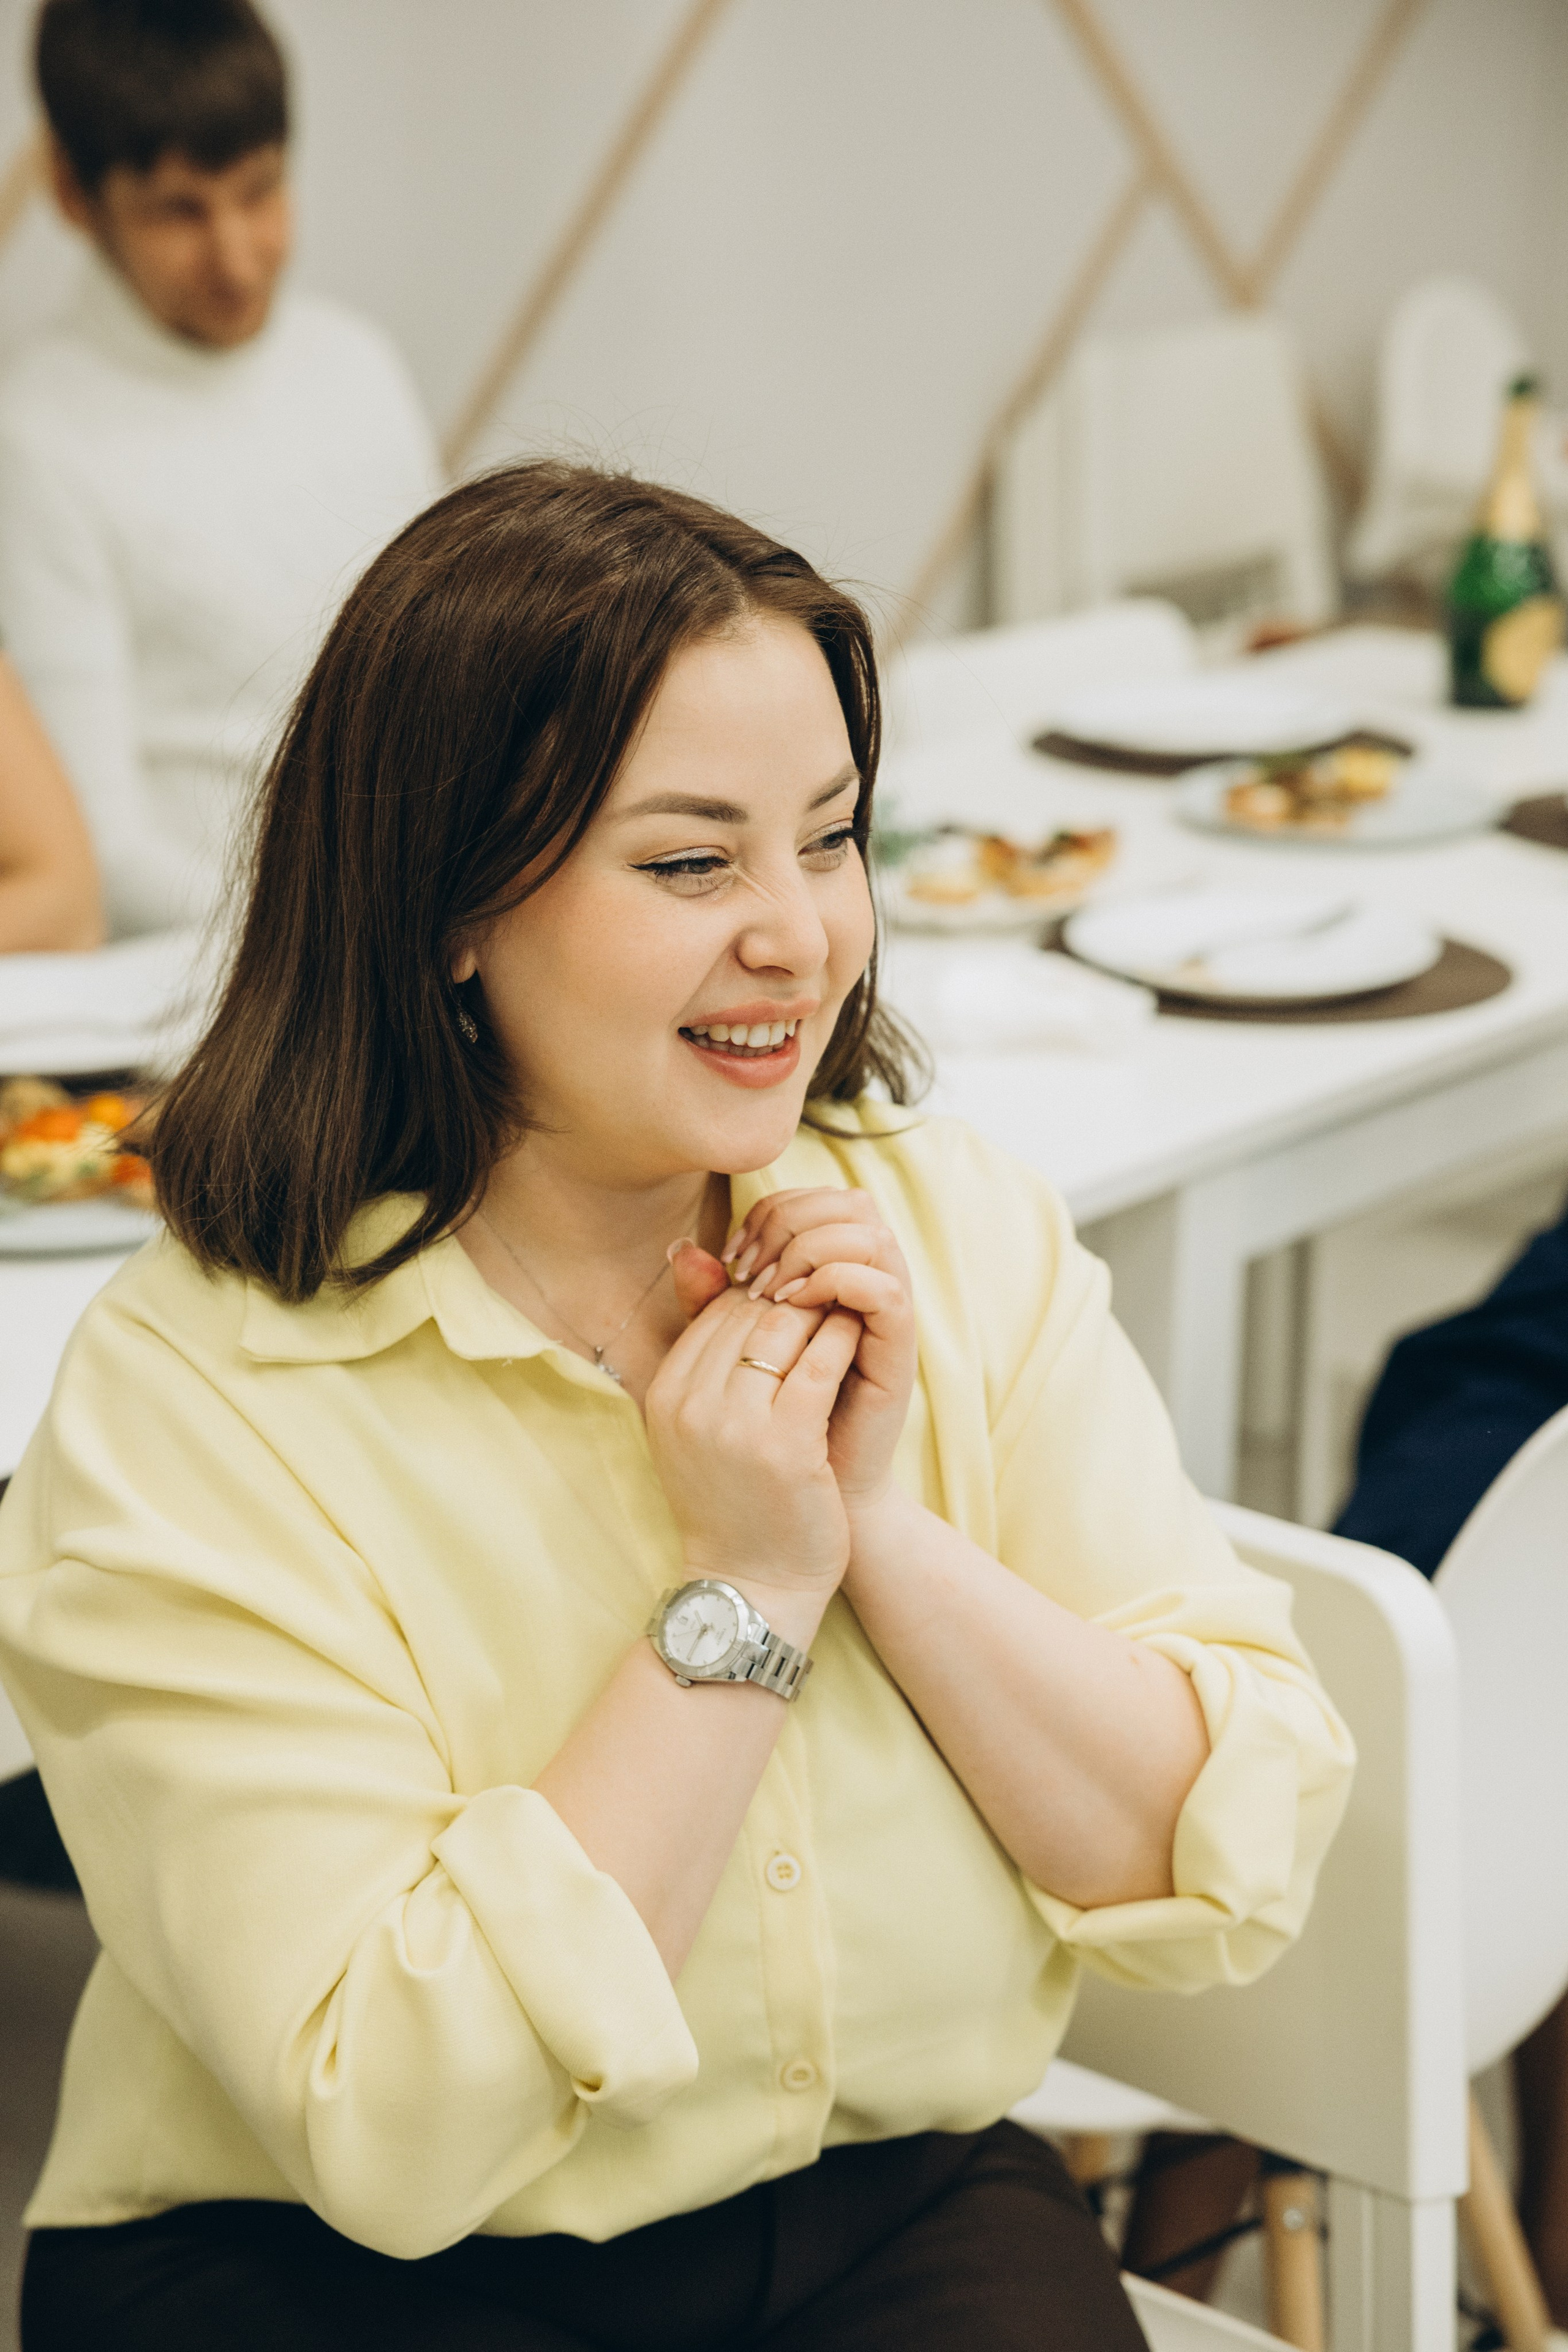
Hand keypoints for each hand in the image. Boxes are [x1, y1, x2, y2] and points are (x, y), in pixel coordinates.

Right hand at [645, 1274, 863, 1610]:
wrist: (750, 1587)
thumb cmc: (732, 1502)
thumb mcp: (699, 1424)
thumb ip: (702, 1346)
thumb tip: (690, 1250)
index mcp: (665, 1394)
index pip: (717, 1312)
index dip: (763, 1296)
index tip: (800, 1296)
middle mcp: (691, 1404)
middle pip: (750, 1311)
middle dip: (794, 1295)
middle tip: (832, 1287)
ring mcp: (735, 1425)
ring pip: (783, 1326)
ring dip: (820, 1309)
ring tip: (848, 1305)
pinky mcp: (784, 1444)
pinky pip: (819, 1363)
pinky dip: (841, 1339)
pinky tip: (860, 1336)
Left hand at [720, 1188, 915, 1513]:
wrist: (804, 1503)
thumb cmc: (764, 1428)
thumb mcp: (730, 1354)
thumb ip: (711, 1306)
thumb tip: (680, 1250)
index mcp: (828, 1276)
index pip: (812, 1202)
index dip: (768, 1213)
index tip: (729, 1256)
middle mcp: (863, 1284)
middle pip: (845, 1203)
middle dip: (788, 1223)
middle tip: (747, 1267)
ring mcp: (885, 1314)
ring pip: (870, 1232)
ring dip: (811, 1247)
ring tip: (769, 1288)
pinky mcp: (898, 1349)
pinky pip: (884, 1289)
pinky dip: (838, 1283)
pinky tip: (795, 1305)